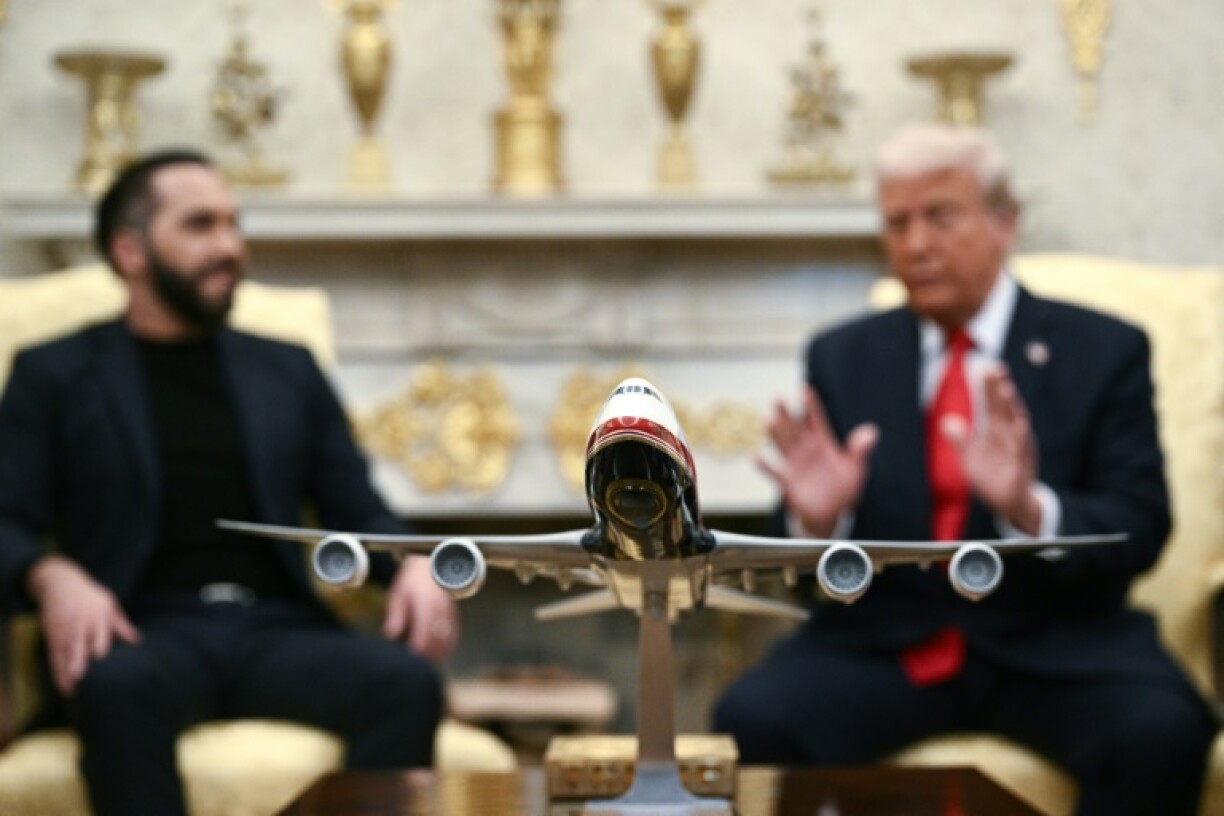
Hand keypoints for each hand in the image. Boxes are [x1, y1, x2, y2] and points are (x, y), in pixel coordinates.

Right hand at [27, 556, 140, 696]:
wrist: (59, 583)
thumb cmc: (90, 597)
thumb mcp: (108, 603)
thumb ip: (121, 624)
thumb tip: (137, 640)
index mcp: (97, 614)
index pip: (98, 630)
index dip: (98, 642)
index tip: (100, 656)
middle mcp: (78, 623)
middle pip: (77, 642)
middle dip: (77, 658)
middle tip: (79, 676)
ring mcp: (63, 630)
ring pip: (64, 653)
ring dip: (66, 672)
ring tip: (71, 690)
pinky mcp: (51, 636)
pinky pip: (54, 657)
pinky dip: (57, 673)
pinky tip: (64, 688)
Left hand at [383, 556, 457, 660]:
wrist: (428, 565)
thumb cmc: (410, 582)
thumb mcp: (398, 595)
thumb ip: (396, 616)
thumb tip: (391, 635)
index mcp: (424, 604)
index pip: (423, 634)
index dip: (417, 649)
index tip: (409, 659)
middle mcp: (440, 608)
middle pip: (437, 639)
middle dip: (428, 655)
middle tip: (417, 665)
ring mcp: (449, 611)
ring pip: (448, 638)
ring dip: (439, 653)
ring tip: (428, 663)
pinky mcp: (454, 613)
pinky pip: (454, 633)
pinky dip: (448, 646)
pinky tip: (440, 654)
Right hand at [756, 387, 878, 536]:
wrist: (831, 514)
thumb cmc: (843, 489)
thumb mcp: (855, 469)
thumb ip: (859, 450)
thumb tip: (871, 431)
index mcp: (823, 444)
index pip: (815, 421)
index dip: (810, 406)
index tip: (804, 390)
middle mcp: (806, 451)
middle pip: (795, 429)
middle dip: (787, 414)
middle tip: (777, 397)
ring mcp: (796, 465)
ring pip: (784, 445)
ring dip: (775, 433)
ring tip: (768, 418)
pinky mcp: (788, 483)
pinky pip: (775, 473)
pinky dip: (765, 465)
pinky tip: (755, 455)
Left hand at [944, 364, 1041, 533]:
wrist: (1008, 502)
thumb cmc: (992, 475)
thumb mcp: (971, 457)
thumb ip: (959, 439)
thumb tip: (946, 421)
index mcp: (997, 431)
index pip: (993, 405)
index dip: (990, 387)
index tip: (986, 367)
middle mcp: (1010, 435)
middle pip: (1004, 409)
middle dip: (1000, 389)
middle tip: (996, 370)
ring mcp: (1018, 449)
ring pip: (1016, 425)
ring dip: (1012, 408)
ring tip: (1006, 391)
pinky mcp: (1022, 466)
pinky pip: (1022, 451)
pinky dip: (1021, 438)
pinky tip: (1020, 425)